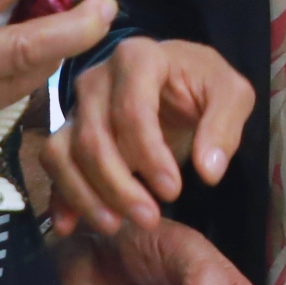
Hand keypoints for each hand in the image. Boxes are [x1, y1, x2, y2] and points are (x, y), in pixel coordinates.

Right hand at [46, 36, 255, 236]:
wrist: (177, 77)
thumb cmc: (202, 83)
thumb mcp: (232, 94)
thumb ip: (224, 127)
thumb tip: (208, 171)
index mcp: (138, 58)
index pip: (132, 112)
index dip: (150, 157)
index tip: (174, 191)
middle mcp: (96, 78)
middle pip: (93, 139)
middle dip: (118, 186)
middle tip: (149, 219)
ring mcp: (76, 105)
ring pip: (62, 153)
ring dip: (85, 196)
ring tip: (115, 226)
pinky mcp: (67, 130)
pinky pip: (53, 164)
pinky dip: (59, 196)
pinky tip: (70, 226)